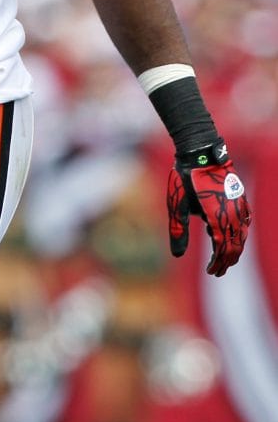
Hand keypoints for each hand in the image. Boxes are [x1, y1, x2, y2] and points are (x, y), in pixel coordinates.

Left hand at [167, 139, 251, 276]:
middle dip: (227, 260)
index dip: (218, 262)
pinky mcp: (239, 195)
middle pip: (235, 244)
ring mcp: (238, 204)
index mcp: (217, 217)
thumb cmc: (185, 177)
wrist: (199, 150)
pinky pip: (245, 220)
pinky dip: (239, 232)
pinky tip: (230, 235)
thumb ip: (178, 230)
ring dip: (234, 248)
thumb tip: (177, 256)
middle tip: (217, 271)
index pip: (222, 248)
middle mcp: (232, 212)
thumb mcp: (177, 204)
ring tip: (224, 258)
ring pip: (242, 234)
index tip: (211, 271)